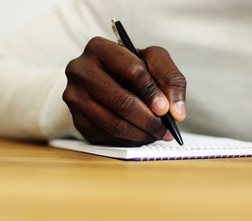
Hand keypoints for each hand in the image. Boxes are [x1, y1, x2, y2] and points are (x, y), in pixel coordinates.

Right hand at [63, 37, 185, 145]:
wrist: (105, 78)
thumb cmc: (131, 68)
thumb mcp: (154, 62)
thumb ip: (171, 80)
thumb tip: (176, 113)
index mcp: (99, 48)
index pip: (132, 71)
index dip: (152, 93)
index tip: (165, 109)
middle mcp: (80, 70)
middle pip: (122, 101)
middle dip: (149, 120)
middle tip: (166, 129)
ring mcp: (75, 97)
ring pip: (114, 124)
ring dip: (142, 134)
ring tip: (157, 134)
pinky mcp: (77, 119)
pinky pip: (107, 137)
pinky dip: (129, 141)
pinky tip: (141, 136)